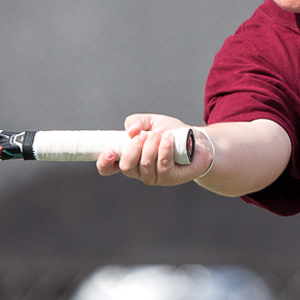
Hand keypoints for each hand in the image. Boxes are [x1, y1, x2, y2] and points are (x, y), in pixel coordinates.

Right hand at [95, 113, 210, 185]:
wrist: (195, 139)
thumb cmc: (170, 132)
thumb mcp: (150, 121)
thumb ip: (136, 122)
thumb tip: (131, 131)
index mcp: (129, 158)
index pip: (108, 168)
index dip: (104, 163)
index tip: (110, 151)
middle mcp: (139, 171)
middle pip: (127, 167)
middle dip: (134, 148)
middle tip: (145, 134)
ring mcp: (154, 177)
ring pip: (145, 165)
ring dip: (152, 146)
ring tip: (161, 134)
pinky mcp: (170, 178)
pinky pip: (163, 166)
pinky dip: (165, 149)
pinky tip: (169, 139)